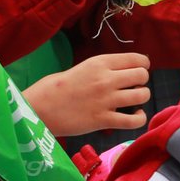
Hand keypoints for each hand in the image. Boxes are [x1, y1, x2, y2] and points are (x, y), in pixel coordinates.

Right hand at [23, 53, 151, 136]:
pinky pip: (134, 121)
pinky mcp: (103, 120)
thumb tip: (123, 73)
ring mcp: (105, 100)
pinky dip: (139, 118)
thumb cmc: (53, 88)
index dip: (142, 65)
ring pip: (142, 95)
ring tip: (132, 102)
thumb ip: (102, 70)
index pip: (137, 59)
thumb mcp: (80, 68)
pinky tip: (134, 116)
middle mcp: (105, 79)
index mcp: (99, 63)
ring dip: (141, 98)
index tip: (136, 71)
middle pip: (143, 76)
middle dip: (141, 81)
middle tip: (132, 87)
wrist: (36, 108)